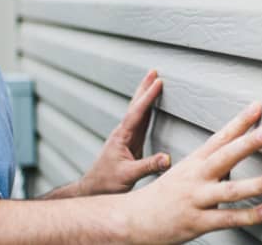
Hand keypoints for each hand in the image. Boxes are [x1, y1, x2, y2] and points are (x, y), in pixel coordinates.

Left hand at [78, 70, 169, 195]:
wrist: (93, 188)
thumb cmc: (107, 183)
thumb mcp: (128, 176)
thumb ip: (148, 166)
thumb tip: (168, 159)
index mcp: (122, 137)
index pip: (137, 113)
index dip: (148, 97)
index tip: (158, 82)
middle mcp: (123, 133)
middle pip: (135, 106)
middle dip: (144, 88)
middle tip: (153, 72)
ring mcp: (126, 137)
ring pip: (137, 112)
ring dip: (145, 96)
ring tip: (153, 82)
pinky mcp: (129, 143)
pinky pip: (140, 121)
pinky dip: (146, 110)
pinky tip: (150, 107)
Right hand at [118, 101, 261, 243]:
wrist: (133, 218)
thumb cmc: (165, 194)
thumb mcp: (186, 171)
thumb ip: (214, 163)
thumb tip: (239, 152)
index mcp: (195, 162)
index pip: (220, 138)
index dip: (239, 122)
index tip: (257, 107)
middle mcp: (196, 177)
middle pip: (224, 157)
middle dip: (247, 143)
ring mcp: (196, 199)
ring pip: (229, 190)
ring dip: (255, 184)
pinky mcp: (197, 222)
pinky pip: (226, 219)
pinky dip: (247, 216)